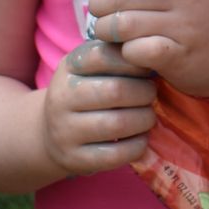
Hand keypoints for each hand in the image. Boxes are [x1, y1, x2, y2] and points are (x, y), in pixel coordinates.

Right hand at [41, 38, 157, 175]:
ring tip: (148, 116)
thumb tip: (156, 49)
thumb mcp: (95, 67)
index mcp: (69, 68)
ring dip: (144, 119)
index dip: (134, 60)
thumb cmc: (88, 91)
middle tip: (152, 94)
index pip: (104, 55)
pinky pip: (115, 155)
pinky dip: (137, 146)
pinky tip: (141, 139)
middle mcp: (61, 98)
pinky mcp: (74, 159)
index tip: (147, 68)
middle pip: (115, 91)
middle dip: (145, 93)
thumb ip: (120, 55)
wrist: (51, 133)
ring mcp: (64, 131)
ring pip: (117, 124)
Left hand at [84, 0, 208, 99]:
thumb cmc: (200, 20)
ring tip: (113, 38)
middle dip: (100, 9)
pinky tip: (133, 54)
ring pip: (122, 24)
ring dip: (107, 33)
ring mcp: (185, 26)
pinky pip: (136, 50)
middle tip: (103, 19)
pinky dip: (126, 53)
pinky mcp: (180, 56)